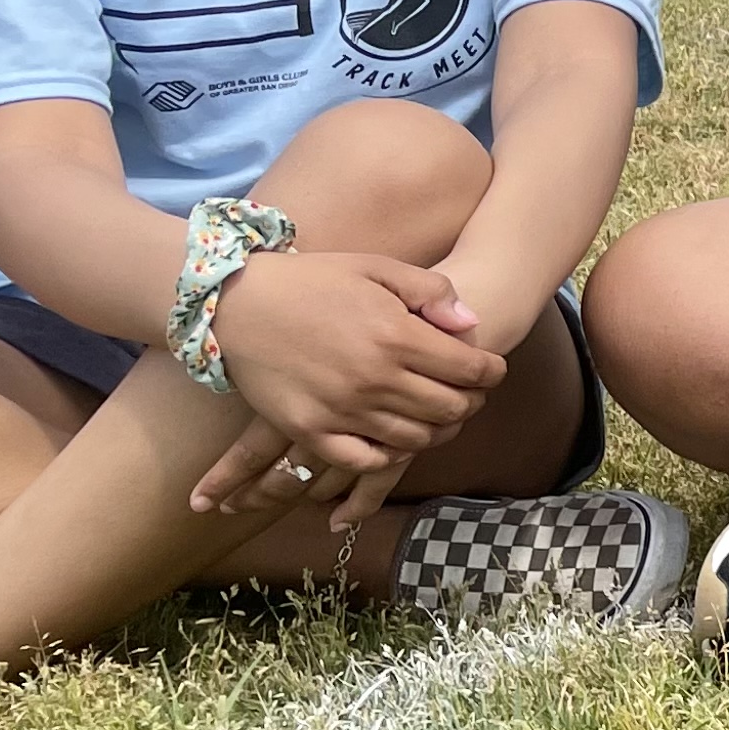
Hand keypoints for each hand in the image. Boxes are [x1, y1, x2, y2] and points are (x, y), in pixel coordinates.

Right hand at [192, 251, 505, 517]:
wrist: (237, 301)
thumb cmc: (312, 280)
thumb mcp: (377, 268)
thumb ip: (431, 293)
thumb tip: (471, 323)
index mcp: (397, 337)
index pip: (470, 369)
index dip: (491, 372)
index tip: (492, 370)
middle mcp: (374, 379)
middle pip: (450, 409)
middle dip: (470, 402)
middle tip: (469, 395)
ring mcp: (342, 410)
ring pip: (415, 439)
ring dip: (437, 431)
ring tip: (438, 417)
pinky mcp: (310, 430)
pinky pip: (365, 461)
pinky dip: (389, 455)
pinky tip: (396, 440)